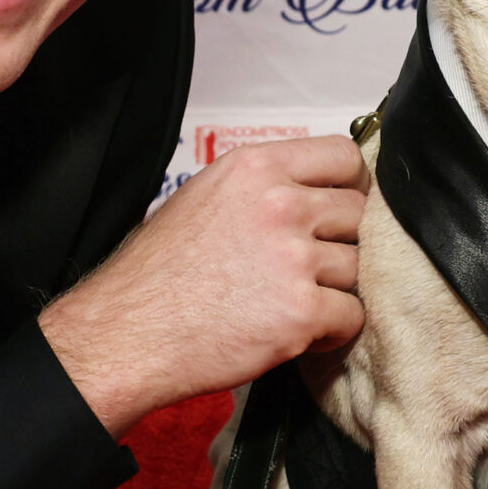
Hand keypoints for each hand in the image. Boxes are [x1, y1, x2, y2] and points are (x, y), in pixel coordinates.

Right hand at [39, 135, 365, 434]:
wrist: (129, 333)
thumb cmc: (156, 276)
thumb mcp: (202, 198)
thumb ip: (260, 188)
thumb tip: (310, 191)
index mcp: (253, 169)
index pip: (342, 156)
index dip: (348, 185)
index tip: (339, 207)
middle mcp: (278, 205)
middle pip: (358, 213)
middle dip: (340, 242)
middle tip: (310, 267)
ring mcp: (293, 258)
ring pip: (358, 267)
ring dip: (335, 289)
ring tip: (292, 302)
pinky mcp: (302, 310)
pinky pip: (352, 315)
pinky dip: (330, 330)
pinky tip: (294, 330)